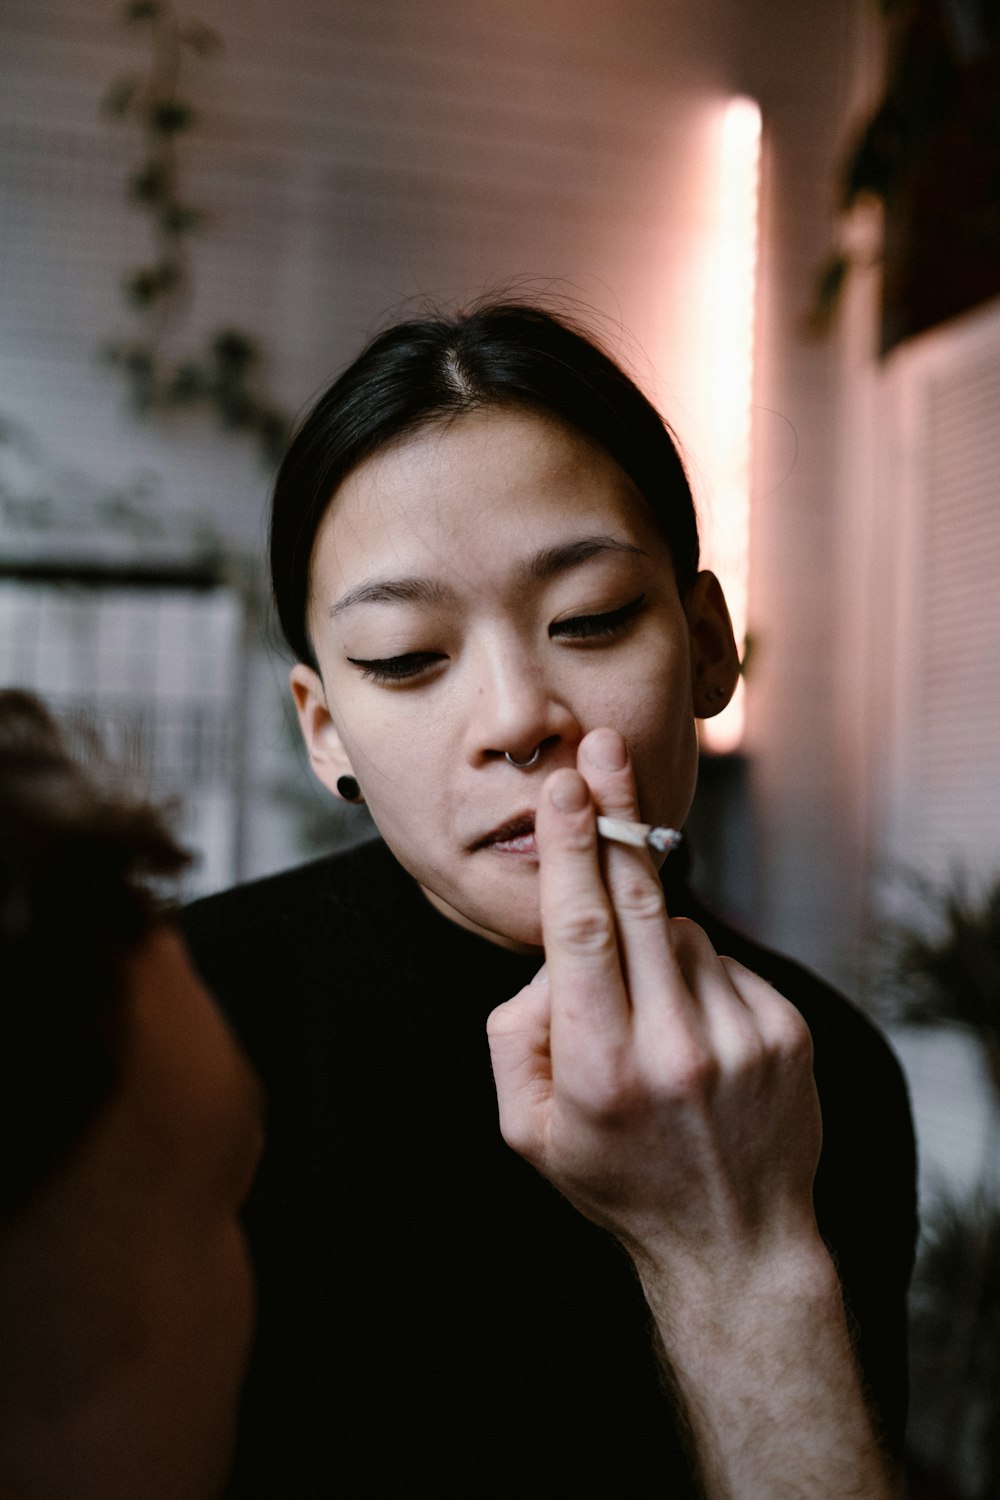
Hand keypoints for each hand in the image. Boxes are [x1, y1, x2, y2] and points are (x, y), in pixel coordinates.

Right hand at [488, 728, 895, 1497]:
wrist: (734, 1241)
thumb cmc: (617, 1180)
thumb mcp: (526, 1130)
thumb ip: (512, 1035)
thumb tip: (549, 961)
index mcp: (597, 1066)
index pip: (580, 931)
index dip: (572, 847)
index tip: (564, 785)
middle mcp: (672, 1047)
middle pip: (637, 900)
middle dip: (616, 815)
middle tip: (603, 748)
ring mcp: (738, 1038)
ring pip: (680, 933)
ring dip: (654, 943)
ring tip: (652, 1017)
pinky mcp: (784, 1034)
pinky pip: (725, 962)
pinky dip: (699, 976)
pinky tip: (694, 1031)